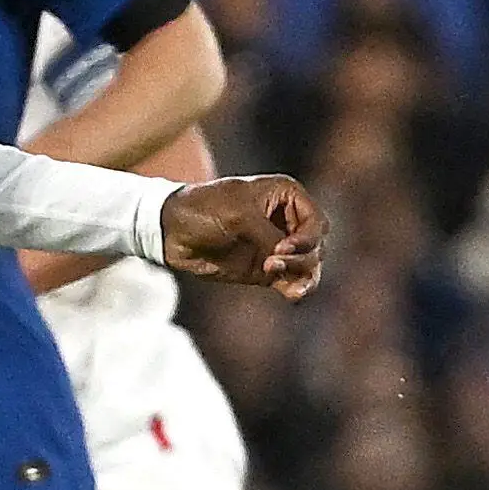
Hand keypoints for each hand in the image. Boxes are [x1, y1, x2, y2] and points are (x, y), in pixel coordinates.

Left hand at [158, 174, 326, 299]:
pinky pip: (292, 281)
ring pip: (309, 265)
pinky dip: (296, 288)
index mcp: (286, 196)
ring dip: (301, 273)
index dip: (307, 238)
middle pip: (317, 245)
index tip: (282, 248)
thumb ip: (270, 237)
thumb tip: (292, 262)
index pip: (316, 222)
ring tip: (274, 272)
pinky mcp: (265, 269)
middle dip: (304, 256)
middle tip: (272, 261)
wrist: (171, 231)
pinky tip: (292, 293)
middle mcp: (287, 220)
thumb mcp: (240, 216)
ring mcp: (277, 246)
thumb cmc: (204, 209)